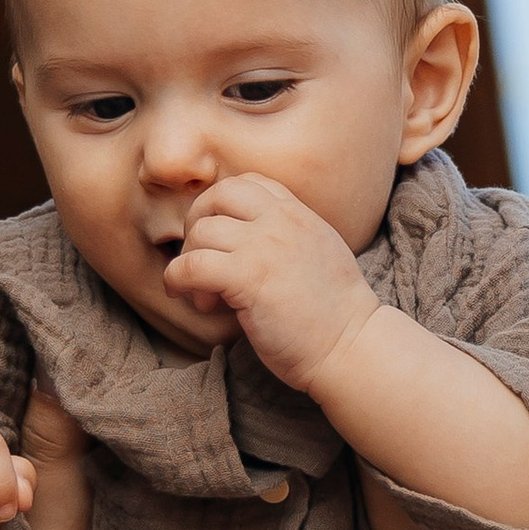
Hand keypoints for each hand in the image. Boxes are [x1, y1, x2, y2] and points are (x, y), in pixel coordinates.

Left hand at [159, 173, 377, 394]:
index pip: (249, 183)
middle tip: (199, 257)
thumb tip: (248, 240)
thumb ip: (289, 237)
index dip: (223, 206)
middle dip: (197, 222)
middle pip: (218, 195)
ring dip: (190, 260)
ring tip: (204, 294)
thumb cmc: (333, 314)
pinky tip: (190, 298)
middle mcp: (281, 221)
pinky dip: (178, 280)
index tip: (220, 238)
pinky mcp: (248, 278)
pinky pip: (192, 266)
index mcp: (298, 214)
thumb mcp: (319, 254)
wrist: (350, 346)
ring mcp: (264, 247)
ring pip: (202, 231)